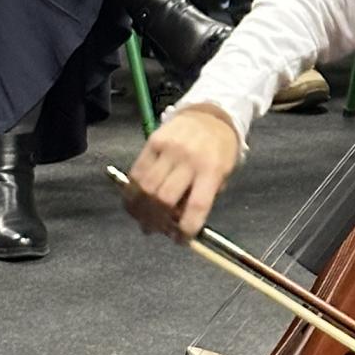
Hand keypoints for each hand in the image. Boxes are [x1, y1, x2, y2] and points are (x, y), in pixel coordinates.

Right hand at [123, 106, 241, 240]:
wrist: (210, 115)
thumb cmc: (219, 149)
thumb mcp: (222, 174)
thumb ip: (203, 197)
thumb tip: (177, 223)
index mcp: (212, 170)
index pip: (197, 206)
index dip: (186, 229)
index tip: (181, 239)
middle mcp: (189, 159)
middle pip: (164, 199)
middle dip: (157, 221)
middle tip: (156, 230)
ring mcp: (169, 149)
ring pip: (146, 188)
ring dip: (141, 210)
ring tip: (142, 219)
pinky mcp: (153, 142)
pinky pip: (137, 172)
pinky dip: (133, 191)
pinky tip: (135, 201)